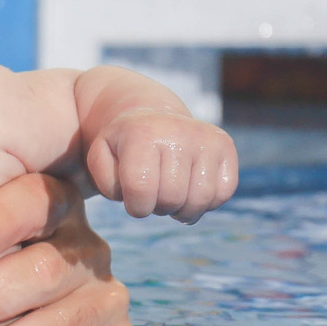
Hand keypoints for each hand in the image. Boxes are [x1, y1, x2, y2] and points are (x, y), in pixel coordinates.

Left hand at [86, 112, 236, 221]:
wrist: (151, 116)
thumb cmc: (124, 146)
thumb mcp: (101, 157)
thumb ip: (105, 180)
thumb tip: (130, 192)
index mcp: (143, 134)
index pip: (141, 190)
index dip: (137, 207)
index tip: (134, 202)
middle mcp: (178, 132)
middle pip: (172, 198)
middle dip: (159, 208)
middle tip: (154, 197)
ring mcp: (206, 137)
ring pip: (201, 200)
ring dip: (183, 209)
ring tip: (171, 198)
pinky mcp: (225, 146)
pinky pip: (224, 192)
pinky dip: (207, 203)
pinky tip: (190, 192)